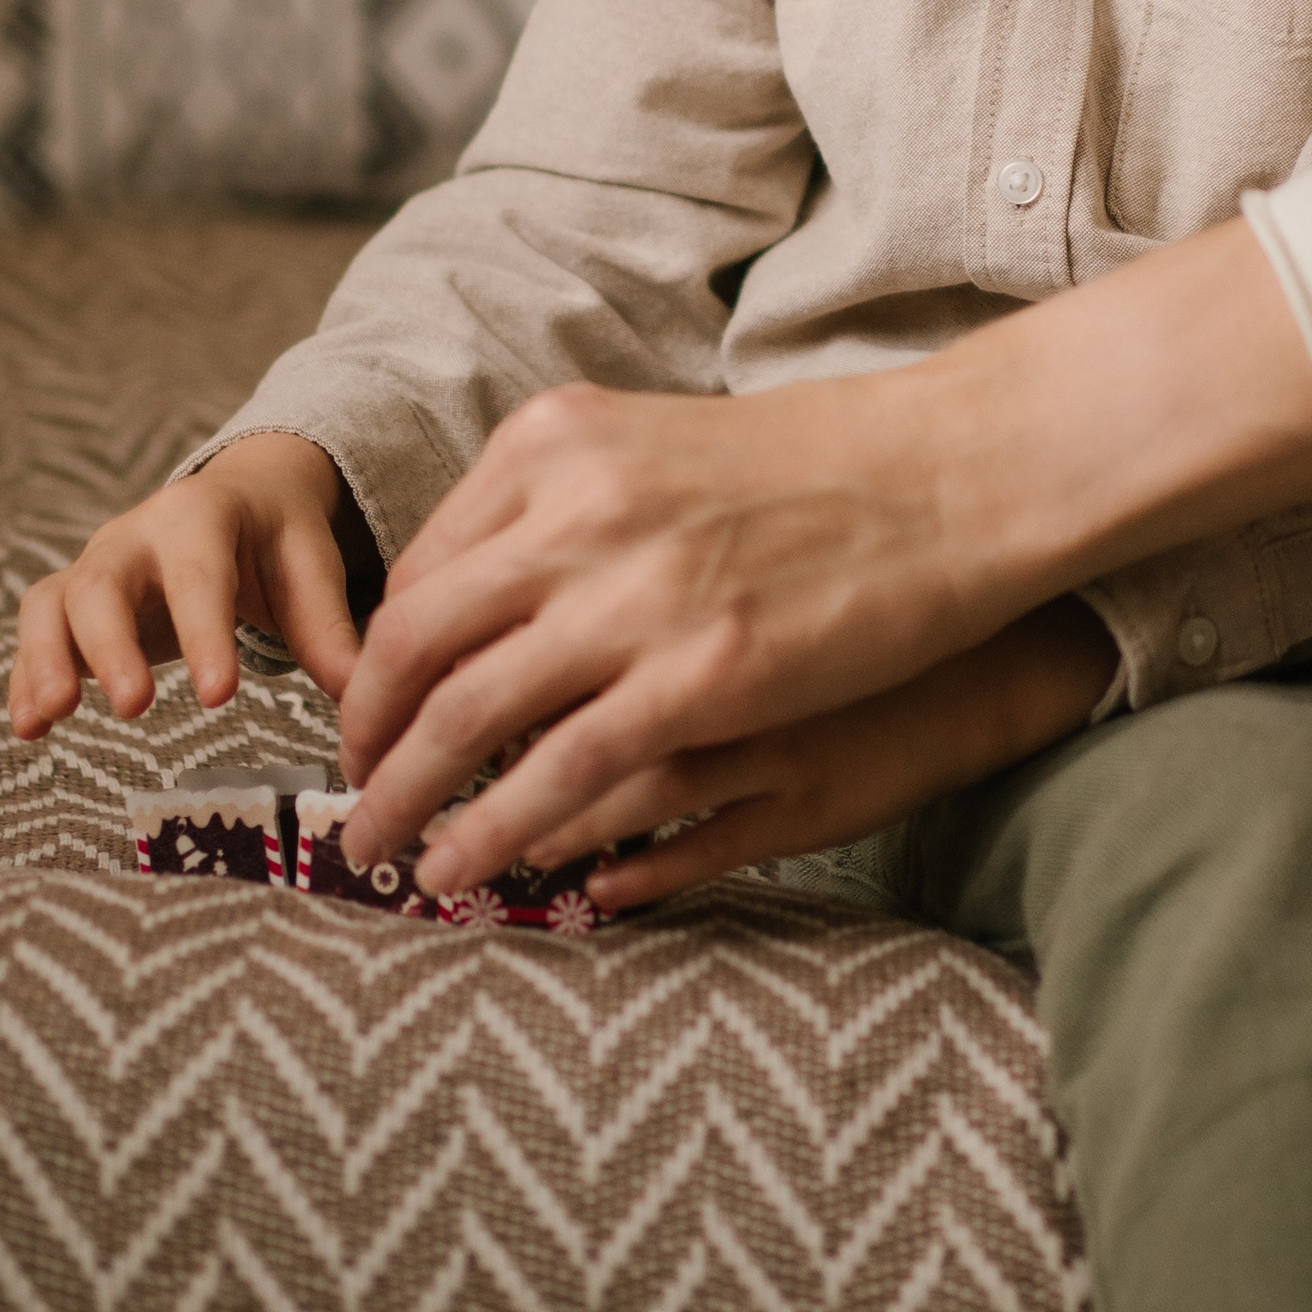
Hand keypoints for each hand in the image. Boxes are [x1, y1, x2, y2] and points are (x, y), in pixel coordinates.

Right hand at [9, 433, 358, 738]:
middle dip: (112, 645)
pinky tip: (27, 730)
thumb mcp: (308, 565)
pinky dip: (25, 678)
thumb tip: (358, 690)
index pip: (198, 573)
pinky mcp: (71, 601)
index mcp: (200, 516)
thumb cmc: (275, 537)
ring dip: (46, 660)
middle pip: (104, 582)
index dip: (205, 631)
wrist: (237, 497)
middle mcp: (135, 535)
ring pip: (53, 603)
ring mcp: (96, 565)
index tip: (221, 695)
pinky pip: (36, 631)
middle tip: (135, 706)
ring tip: (50, 719)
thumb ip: (327, 628)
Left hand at [332, 216, 1311, 866]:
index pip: (423, 567)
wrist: (956, 472)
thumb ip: (573, 506)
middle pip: (417, 641)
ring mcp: (635, 593)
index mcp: (559, 440)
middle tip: (354, 795)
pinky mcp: (699, 679)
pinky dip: (494, 831)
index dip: (379, 660)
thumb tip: (485, 593)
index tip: (372, 715)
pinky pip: (556, 777)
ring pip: (466, 716)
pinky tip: (469, 870)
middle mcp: (575, 506)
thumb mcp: (669, 447)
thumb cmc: (827, 465)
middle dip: (369, 735)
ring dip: (407, 798)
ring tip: (383, 854)